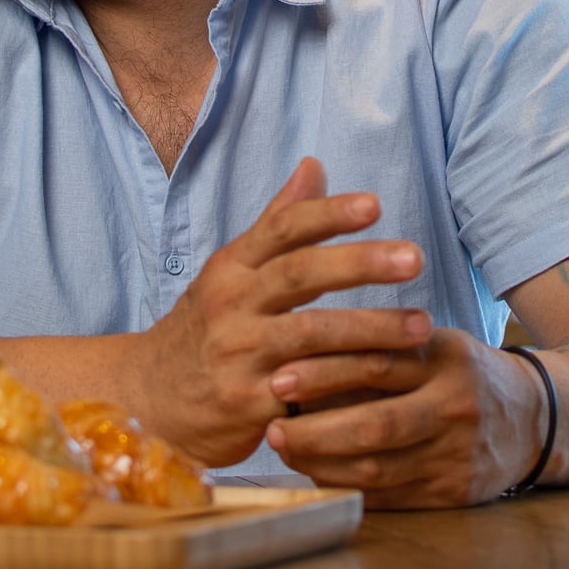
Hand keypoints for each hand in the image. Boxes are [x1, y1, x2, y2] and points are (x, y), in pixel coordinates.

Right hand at [133, 158, 431, 467]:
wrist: (147, 402)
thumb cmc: (204, 329)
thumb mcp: (230, 273)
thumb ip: (276, 222)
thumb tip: (314, 164)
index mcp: (230, 268)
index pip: (280, 229)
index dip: (327, 214)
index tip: (375, 205)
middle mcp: (230, 305)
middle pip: (299, 275)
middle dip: (360, 263)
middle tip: (414, 257)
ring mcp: (237, 355)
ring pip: (311, 335)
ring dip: (371, 329)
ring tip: (421, 325)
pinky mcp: (247, 404)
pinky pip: (309, 390)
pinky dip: (350, 384)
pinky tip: (392, 379)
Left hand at [261, 328, 547, 508]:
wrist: (535, 419)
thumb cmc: (462, 374)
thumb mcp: (433, 345)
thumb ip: (380, 347)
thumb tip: (300, 357)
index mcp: (447, 361)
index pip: (377, 364)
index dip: (323, 374)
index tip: (278, 378)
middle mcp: (456, 409)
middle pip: (375, 426)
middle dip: (315, 430)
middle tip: (273, 428)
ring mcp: (457, 457)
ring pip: (377, 469)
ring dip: (322, 463)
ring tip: (287, 450)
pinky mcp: (454, 495)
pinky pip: (388, 497)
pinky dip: (346, 486)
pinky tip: (317, 473)